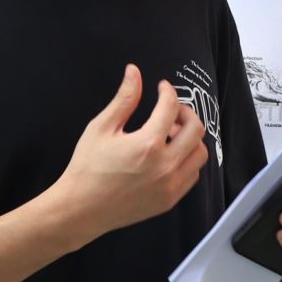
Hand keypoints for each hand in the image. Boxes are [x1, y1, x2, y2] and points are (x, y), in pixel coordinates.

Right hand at [53, 65, 208, 243]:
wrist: (81, 208)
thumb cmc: (87, 168)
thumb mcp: (101, 128)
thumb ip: (124, 99)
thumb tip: (134, 72)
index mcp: (148, 144)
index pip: (171, 107)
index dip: (168, 91)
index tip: (162, 88)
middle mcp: (165, 166)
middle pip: (196, 129)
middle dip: (185, 112)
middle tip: (170, 110)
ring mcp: (170, 185)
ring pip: (199, 153)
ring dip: (190, 138)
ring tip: (169, 134)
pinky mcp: (170, 199)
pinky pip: (193, 174)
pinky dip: (187, 160)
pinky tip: (169, 155)